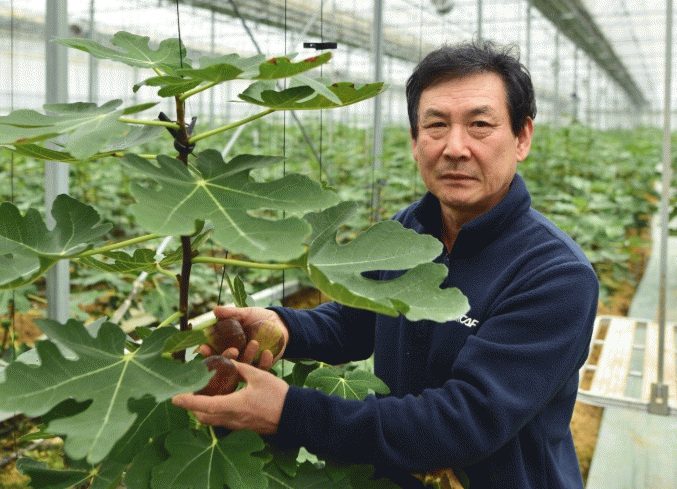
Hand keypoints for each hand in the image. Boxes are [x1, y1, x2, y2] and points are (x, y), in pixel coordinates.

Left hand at [172, 360, 288, 434]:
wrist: (295, 415)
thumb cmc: (278, 395)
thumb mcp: (259, 376)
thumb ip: (240, 369)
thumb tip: (227, 362)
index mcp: (235, 405)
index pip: (205, 405)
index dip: (188, 401)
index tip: (175, 398)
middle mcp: (233, 418)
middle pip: (204, 417)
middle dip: (192, 408)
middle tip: (187, 395)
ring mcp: (238, 425)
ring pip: (212, 421)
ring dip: (203, 410)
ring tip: (200, 397)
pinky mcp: (243, 426)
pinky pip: (223, 421)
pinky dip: (215, 412)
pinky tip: (219, 400)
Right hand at [200, 306, 289, 370]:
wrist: (280, 323)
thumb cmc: (258, 318)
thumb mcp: (245, 314)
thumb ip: (230, 313)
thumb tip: (215, 310)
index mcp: (228, 344)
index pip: (214, 350)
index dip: (208, 351)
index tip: (204, 347)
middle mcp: (237, 355)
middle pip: (227, 362)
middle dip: (227, 357)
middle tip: (233, 350)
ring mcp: (250, 362)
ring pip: (244, 366)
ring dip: (247, 356)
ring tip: (254, 343)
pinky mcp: (263, 366)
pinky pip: (261, 369)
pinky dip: (264, 362)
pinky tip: (267, 353)